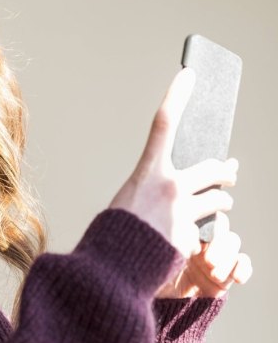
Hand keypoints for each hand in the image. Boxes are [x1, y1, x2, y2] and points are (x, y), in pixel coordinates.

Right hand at [109, 68, 237, 258]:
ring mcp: (183, 212)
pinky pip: (210, 230)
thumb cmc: (115, 232)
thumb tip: (184, 189)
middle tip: (229, 173)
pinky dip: (204, 234)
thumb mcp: (130, 201)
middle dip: (225, 172)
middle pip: (213, 167)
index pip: (163, 124)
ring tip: (221, 206)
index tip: (189, 74)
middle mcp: (169, 186)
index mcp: (148, 172)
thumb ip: (156, 190)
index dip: (177, 96)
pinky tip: (191, 245)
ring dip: (222, 203)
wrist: (112, 269)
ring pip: (220, 199)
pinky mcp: (192, 236)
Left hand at [157, 211, 253, 298]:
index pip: (200, 216)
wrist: (155, 308)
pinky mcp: (225, 274)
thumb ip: (168, 244)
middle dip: (217, 242)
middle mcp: (199, 240)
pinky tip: (237, 278)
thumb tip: (184, 234)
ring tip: (213, 274)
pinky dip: (243, 268)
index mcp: (181, 230)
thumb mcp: (153, 258)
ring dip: (227, 257)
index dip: (204, 224)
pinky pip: (242, 263)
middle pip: (219, 226)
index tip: (196, 240)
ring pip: (232, 242)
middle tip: (206, 261)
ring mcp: (214, 256)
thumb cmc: (148, 279)